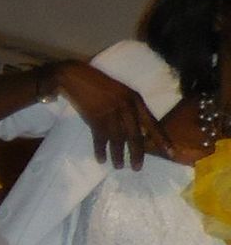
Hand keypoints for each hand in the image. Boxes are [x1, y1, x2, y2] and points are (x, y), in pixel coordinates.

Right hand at [50, 62, 169, 169]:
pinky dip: (100, 149)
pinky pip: (100, 138)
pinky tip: (101, 158)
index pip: (152, 122)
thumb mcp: (120, 92)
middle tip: (137, 168)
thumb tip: (138, 131)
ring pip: (117, 139)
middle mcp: (126, 107)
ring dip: (118, 154)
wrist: (75, 76)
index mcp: (135, 99)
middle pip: (135, 135)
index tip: (170, 153)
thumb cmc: (98, 83)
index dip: (161, 139)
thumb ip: (130, 108)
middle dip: (137, 153)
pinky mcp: (95, 117)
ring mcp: (110, 112)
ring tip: (118, 166)